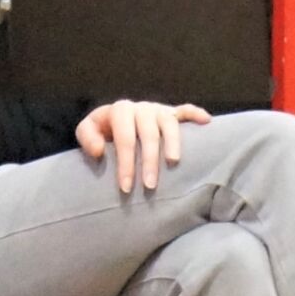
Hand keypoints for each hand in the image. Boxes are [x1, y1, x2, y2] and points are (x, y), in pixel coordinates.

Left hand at [76, 100, 211, 193]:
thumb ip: (88, 138)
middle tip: (150, 186)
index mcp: (120, 111)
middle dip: (149, 161)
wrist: (113, 121)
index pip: (124, 138)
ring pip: (169, 124)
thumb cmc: (102, 131)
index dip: (125, 163)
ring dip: (173, 143)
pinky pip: (186, 110)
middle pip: (149, 134)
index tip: (126, 187)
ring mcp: (159, 109)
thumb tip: (100, 151)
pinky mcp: (171, 112)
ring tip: (173, 162)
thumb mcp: (88, 130)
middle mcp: (142, 108)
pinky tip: (206, 122)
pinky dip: (196, 114)